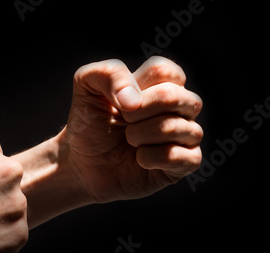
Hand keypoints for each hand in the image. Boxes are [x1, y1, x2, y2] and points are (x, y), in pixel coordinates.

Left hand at [61, 57, 203, 202]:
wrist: (83, 164)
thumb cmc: (90, 124)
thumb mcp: (87, 87)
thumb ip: (108, 73)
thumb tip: (134, 99)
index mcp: (161, 83)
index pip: (166, 70)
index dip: (139, 84)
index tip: (120, 99)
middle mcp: (180, 107)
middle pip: (179, 97)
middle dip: (142, 110)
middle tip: (124, 120)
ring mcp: (186, 135)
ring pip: (183, 128)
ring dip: (144, 135)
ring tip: (130, 140)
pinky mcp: (186, 163)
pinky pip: (185, 157)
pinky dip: (155, 158)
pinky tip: (141, 160)